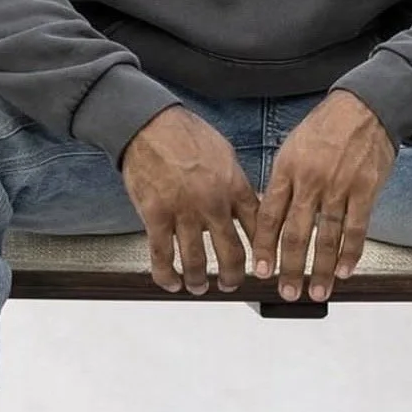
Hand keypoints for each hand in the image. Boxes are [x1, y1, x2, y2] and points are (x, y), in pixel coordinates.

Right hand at [121, 106, 258, 294]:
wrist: (150, 124)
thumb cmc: (187, 134)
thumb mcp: (225, 154)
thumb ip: (236, 183)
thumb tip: (248, 205)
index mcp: (234, 186)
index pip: (257, 229)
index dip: (261, 252)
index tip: (261, 265)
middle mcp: (213, 203)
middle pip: (232, 253)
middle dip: (233, 277)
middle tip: (231, 284)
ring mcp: (184, 212)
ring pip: (196, 261)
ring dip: (199, 281)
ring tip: (199, 287)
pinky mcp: (155, 215)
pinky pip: (162, 255)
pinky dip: (166, 275)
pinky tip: (171, 283)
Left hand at [251, 90, 395, 302]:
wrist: (364, 107)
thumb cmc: (326, 127)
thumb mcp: (293, 148)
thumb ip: (283, 182)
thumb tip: (271, 216)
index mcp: (287, 169)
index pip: (270, 216)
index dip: (265, 247)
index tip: (262, 271)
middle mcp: (310, 180)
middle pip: (296, 233)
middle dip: (290, 268)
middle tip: (287, 292)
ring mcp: (338, 186)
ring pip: (326, 237)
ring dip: (320, 269)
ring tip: (316, 292)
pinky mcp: (365, 189)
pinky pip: (356, 228)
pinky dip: (350, 253)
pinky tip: (344, 270)